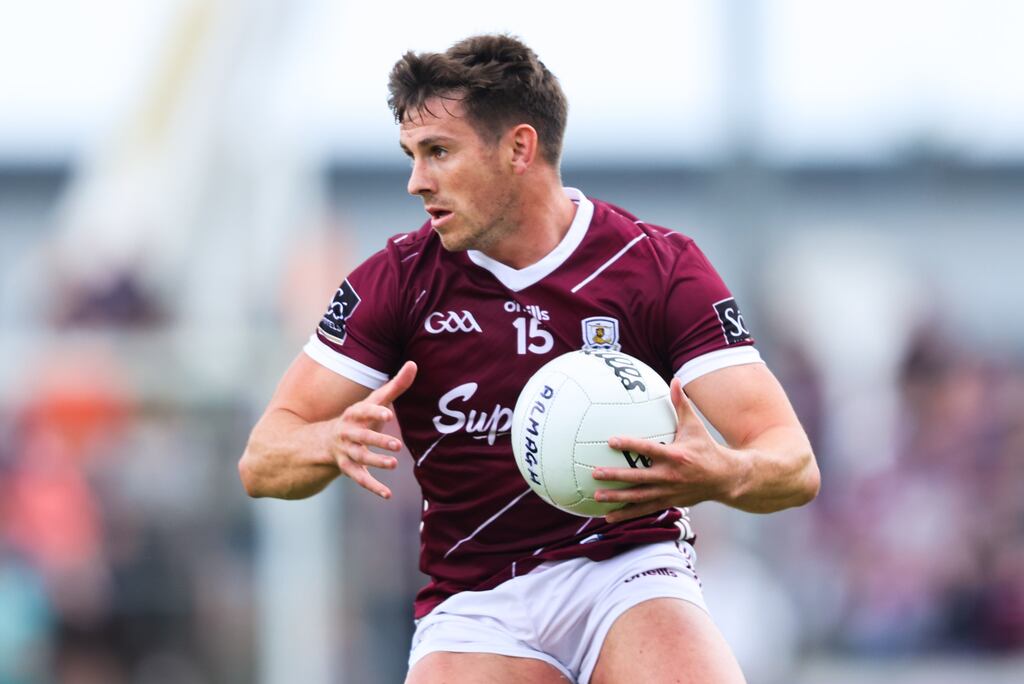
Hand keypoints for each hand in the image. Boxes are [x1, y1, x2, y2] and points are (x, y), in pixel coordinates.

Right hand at [328, 360, 416, 498]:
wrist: (325, 440)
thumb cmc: (360, 417)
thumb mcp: (374, 401)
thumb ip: (395, 385)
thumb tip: (414, 364)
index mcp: (354, 414)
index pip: (363, 411)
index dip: (375, 413)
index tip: (388, 414)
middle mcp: (348, 433)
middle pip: (362, 437)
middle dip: (378, 440)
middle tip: (397, 445)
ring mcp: (346, 451)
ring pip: (360, 458)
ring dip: (376, 461)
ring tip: (394, 464)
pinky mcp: (348, 468)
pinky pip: (360, 479)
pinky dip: (373, 487)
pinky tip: (387, 494)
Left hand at [592, 377, 742, 522]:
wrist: (725, 478)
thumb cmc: (706, 448)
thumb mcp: (695, 426)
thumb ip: (681, 404)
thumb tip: (674, 379)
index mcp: (675, 456)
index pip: (648, 449)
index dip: (630, 445)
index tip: (610, 441)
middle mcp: (670, 476)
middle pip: (638, 477)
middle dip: (616, 476)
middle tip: (595, 473)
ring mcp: (668, 492)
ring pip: (638, 497)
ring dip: (617, 498)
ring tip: (597, 497)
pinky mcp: (668, 502)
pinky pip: (644, 510)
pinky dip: (627, 514)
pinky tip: (609, 516)